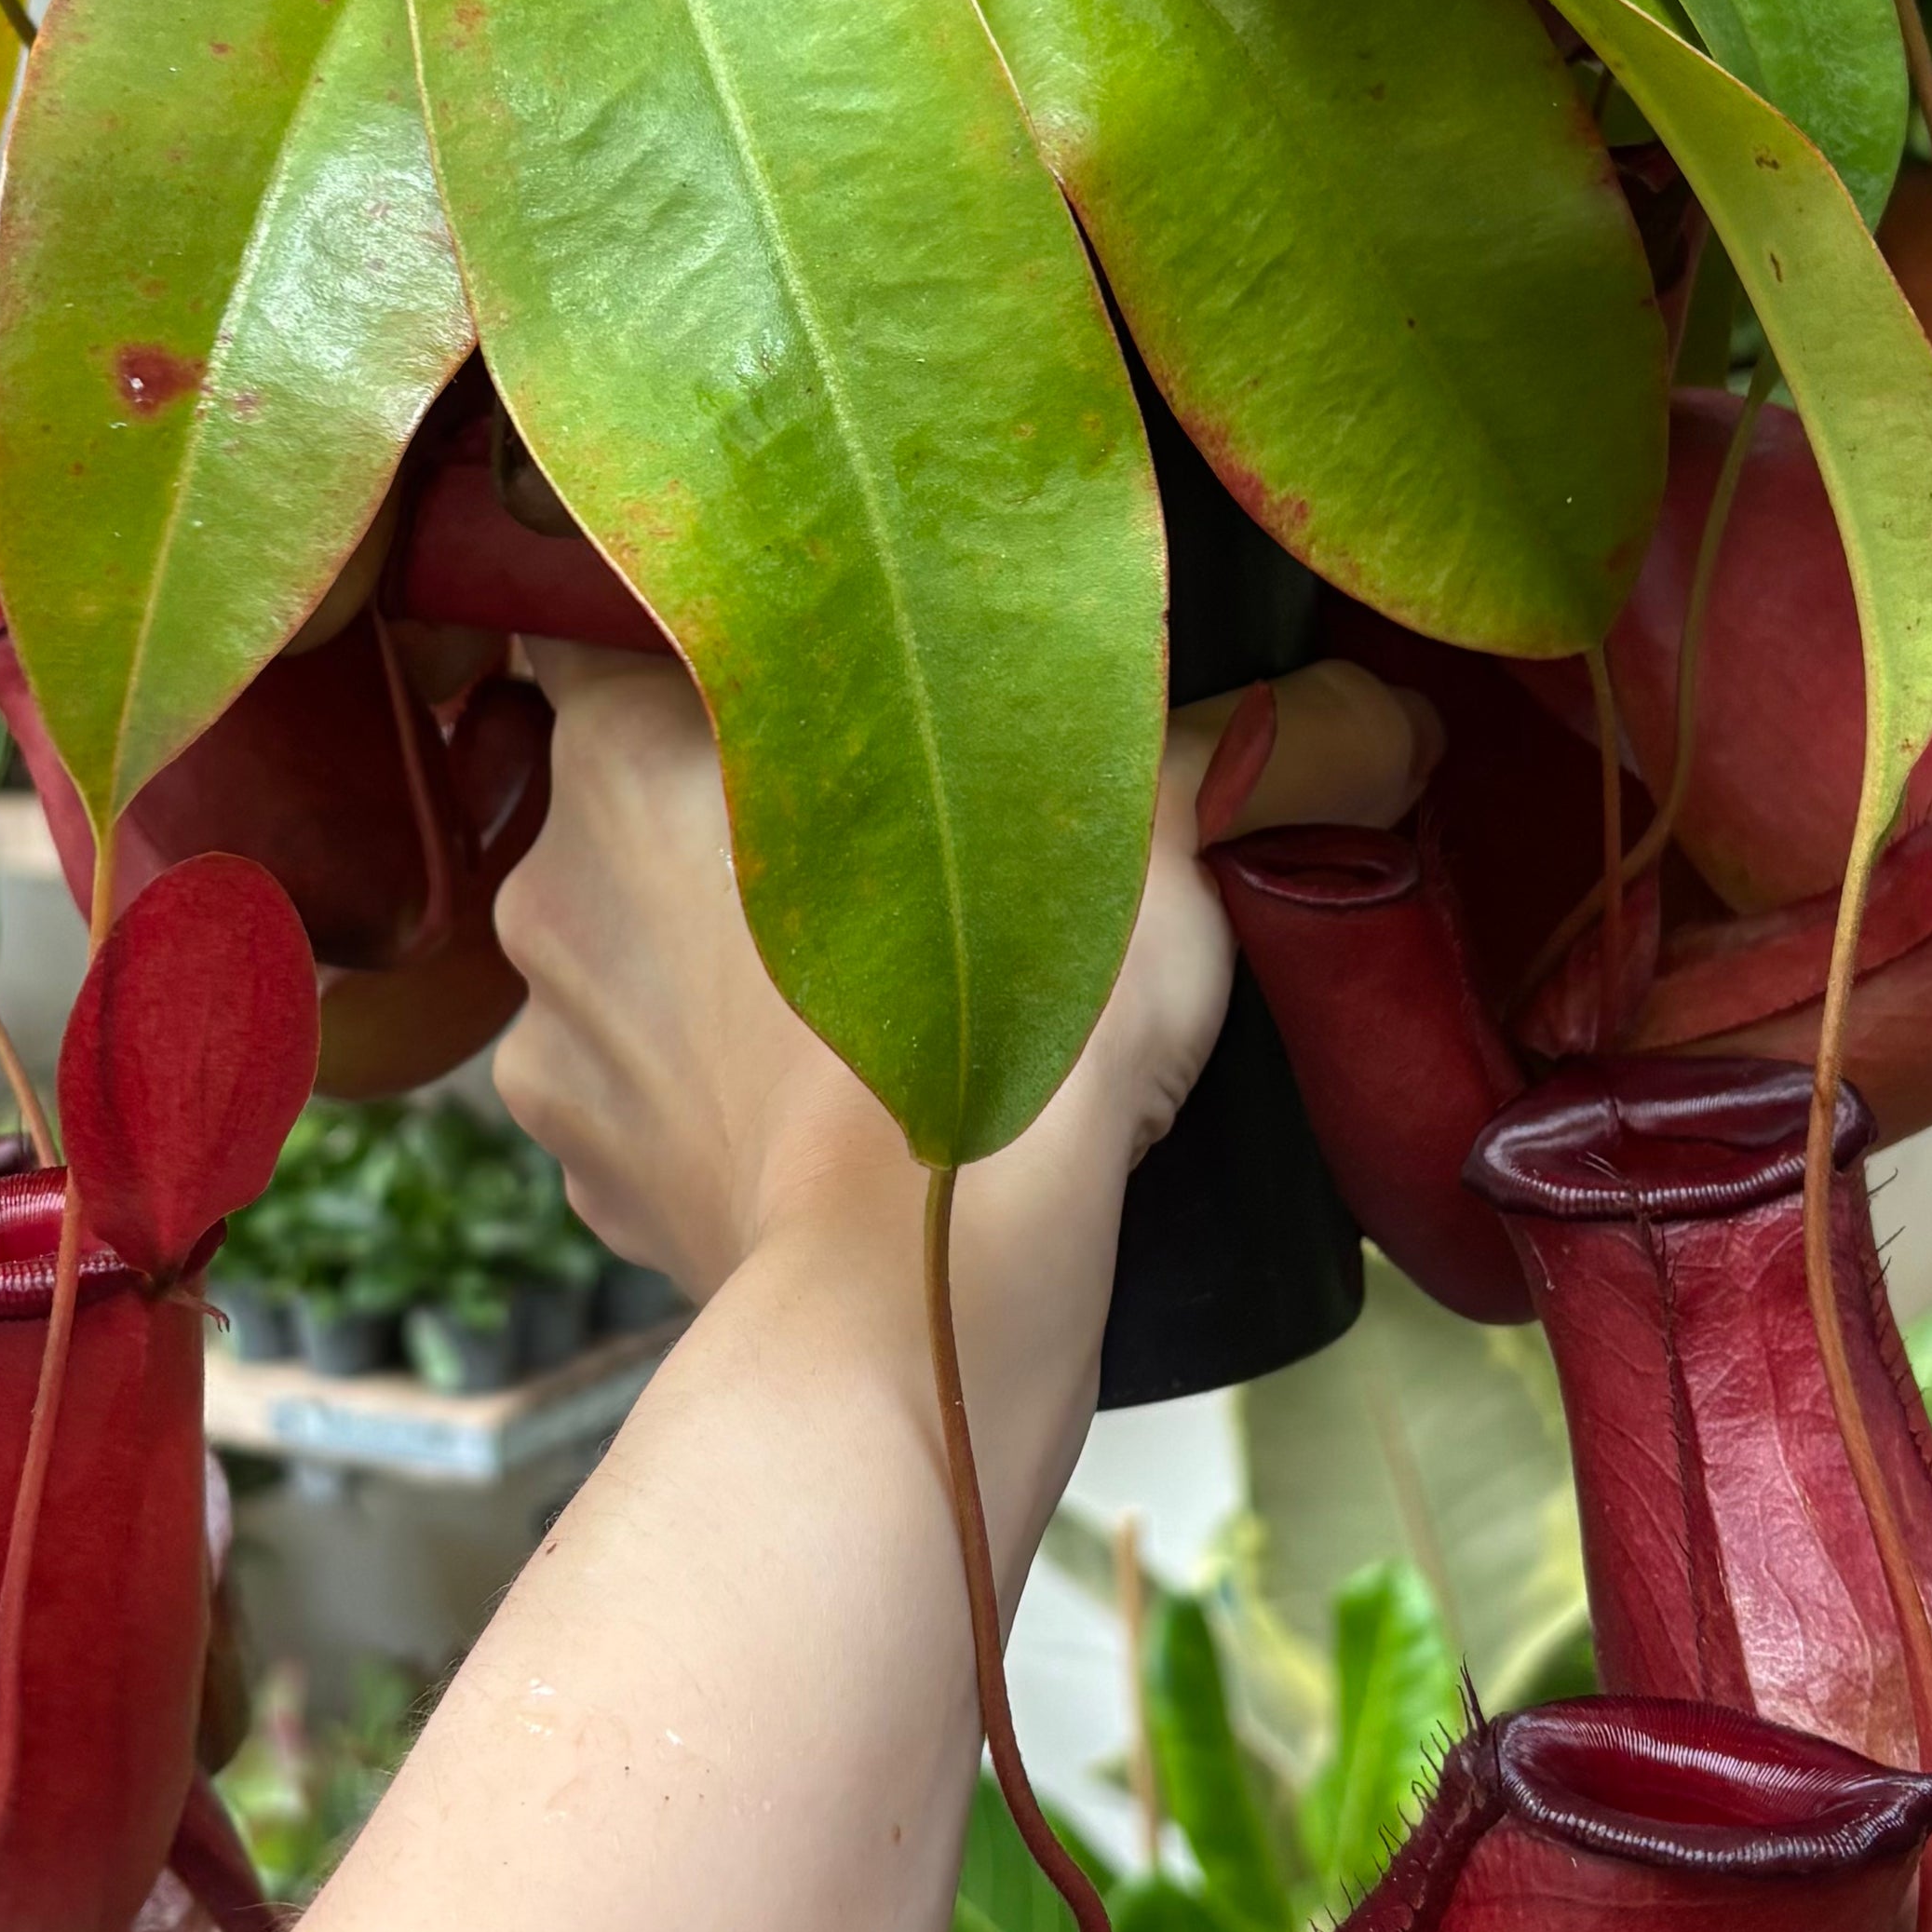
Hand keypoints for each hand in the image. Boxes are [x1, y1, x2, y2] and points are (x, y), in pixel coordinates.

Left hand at [489, 648, 1430, 1313]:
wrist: (921, 1314)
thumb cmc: (1006, 1039)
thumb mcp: (1149, 844)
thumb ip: (1246, 745)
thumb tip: (1381, 714)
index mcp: (628, 741)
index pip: (585, 618)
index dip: (684, 639)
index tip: (789, 672)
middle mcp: (553, 878)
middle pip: (619, 795)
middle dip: (724, 814)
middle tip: (874, 842)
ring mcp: (550, 1043)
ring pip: (627, 955)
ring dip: (714, 966)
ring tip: (860, 1002)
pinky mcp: (588, 1176)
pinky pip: (643, 1100)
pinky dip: (715, 1101)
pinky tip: (821, 1112)